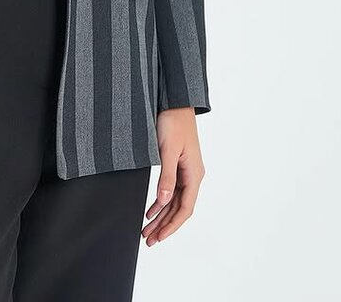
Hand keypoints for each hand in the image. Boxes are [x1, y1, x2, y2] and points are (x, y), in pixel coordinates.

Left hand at [140, 107, 205, 246]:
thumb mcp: (167, 149)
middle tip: (148, 240)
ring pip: (174, 201)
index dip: (172, 225)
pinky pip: (171, 190)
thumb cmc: (173, 121)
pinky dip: (161, 202)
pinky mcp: (178, 165)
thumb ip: (167, 176)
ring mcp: (186, 171)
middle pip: (179, 208)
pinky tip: (151, 210)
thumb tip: (164, 201)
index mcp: (194, 174)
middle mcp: (193, 175)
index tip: (158, 237)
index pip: (185, 208)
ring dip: (161, 216)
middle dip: (164, 225)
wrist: (175, 101)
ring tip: (146, 230)